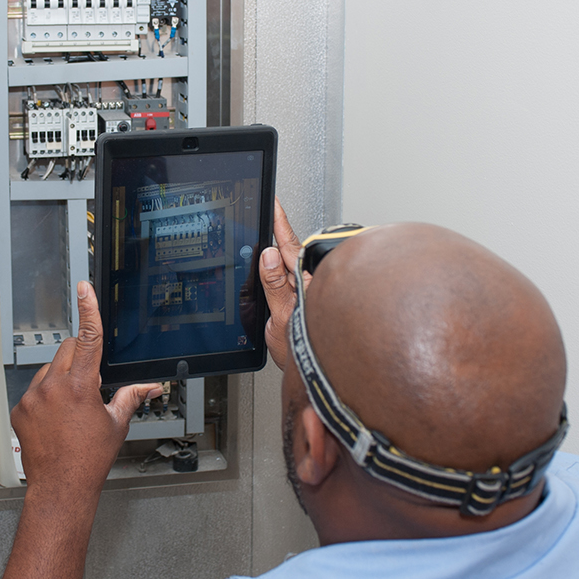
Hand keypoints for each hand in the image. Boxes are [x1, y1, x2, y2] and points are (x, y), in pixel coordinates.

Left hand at [11, 280, 162, 499]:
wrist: (61, 487)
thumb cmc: (88, 460)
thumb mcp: (115, 425)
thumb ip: (131, 397)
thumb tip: (149, 387)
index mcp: (80, 387)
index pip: (88, 338)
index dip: (88, 310)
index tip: (84, 289)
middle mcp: (52, 388)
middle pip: (67, 350)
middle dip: (81, 357)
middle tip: (90, 383)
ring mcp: (32, 398)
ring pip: (49, 369)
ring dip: (62, 377)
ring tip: (71, 409)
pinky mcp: (20, 409)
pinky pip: (34, 389)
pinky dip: (46, 395)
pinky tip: (55, 418)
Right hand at [259, 198, 305, 370]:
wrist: (310, 374)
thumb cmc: (303, 350)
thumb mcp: (281, 317)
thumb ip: (275, 285)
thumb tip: (268, 256)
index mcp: (305, 283)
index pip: (289, 247)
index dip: (280, 224)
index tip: (274, 204)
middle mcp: (308, 285)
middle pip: (289, 252)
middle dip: (279, 232)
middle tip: (269, 210)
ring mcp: (306, 292)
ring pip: (288, 265)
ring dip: (278, 252)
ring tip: (269, 238)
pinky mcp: (302, 301)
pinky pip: (286, 279)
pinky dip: (277, 271)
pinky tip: (273, 269)